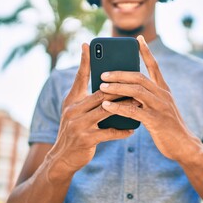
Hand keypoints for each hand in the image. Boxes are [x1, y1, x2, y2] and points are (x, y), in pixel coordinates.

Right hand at [47, 44, 132, 177]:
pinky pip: (108, 132)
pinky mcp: (86, 139)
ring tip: (139, 104)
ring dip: (125, 107)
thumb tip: (106, 84)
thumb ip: (87, 97)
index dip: (84, 61)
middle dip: (120, 88)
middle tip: (137, 81)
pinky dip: (122, 130)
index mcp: (72, 100)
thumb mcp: (75, 111)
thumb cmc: (74, 131)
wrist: (62, 158)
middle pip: (101, 93)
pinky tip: (132, 130)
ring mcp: (78, 125)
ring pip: (107, 110)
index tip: (88, 44)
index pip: (80, 77)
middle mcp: (73, 110)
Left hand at [100, 36, 200, 161]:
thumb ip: (149, 98)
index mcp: (164, 90)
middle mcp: (163, 95)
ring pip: (136, 91)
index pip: (155, 66)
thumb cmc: (169, 127)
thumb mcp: (161, 108)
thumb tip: (130, 92)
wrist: (184, 145)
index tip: (138, 39)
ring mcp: (160, 107)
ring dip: (117, 87)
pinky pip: (134, 111)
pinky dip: (119, 107)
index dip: (146, 52)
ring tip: (101, 86)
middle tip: (103, 73)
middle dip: (120, 73)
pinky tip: (107, 106)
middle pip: (140, 77)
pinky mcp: (156, 121)